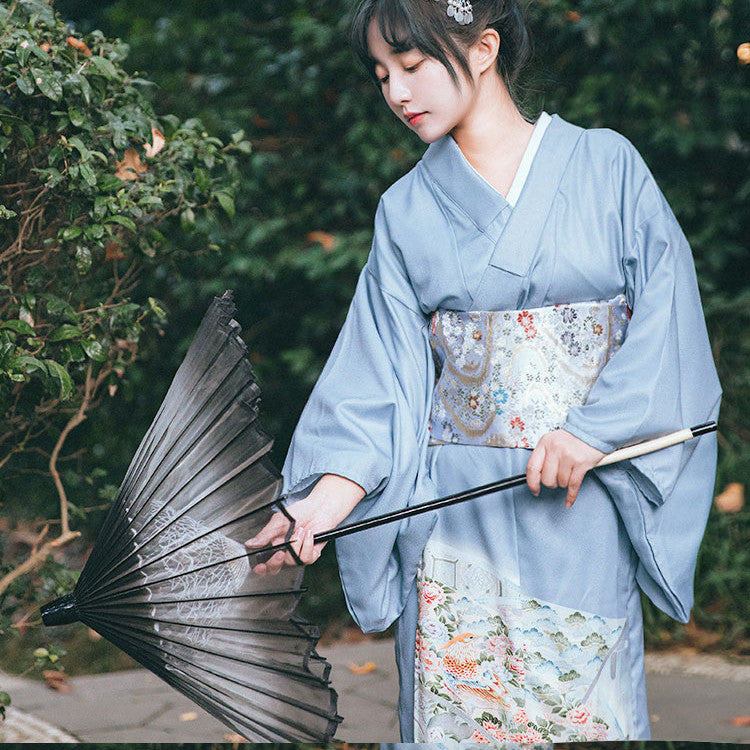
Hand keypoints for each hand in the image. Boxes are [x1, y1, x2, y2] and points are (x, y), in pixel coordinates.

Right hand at [244, 474, 364, 575]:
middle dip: (275, 563)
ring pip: (292, 562)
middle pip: (275, 569)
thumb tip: (250, 543)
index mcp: (273, 544)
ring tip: (301, 530)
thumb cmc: (299, 512)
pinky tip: (309, 534)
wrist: (319, 508)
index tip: (259, 566)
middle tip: (280, 552)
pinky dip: (308, 544)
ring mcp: (297, 555)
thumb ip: (265, 533)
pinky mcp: (311, 555)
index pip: (263, 562)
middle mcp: (284, 552)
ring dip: (297, 544)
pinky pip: (306, 558)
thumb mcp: (279, 520)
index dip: (259, 569)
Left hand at [525, 429, 604, 507]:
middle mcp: (555, 449)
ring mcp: (569, 456)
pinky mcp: (582, 463)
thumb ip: (543, 456)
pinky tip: (568, 500)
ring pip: (561, 483)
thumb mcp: (552, 441)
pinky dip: (571, 496)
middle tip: (557, 478)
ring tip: (569, 473)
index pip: (532, 467)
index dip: (532, 483)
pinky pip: (573, 486)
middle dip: (552, 483)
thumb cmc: (571, 438)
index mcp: (545, 443)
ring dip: (564, 483)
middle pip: (547, 479)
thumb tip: (535, 476)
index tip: (534, 490)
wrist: (592, 430)